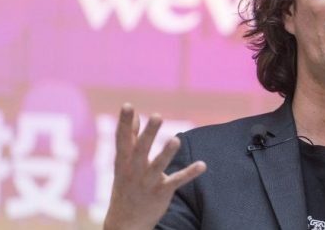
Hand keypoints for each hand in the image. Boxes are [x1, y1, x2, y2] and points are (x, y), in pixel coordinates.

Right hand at [104, 104, 205, 229]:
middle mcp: (134, 170)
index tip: (128, 106)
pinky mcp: (162, 192)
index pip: (122, 139)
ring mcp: (148, 182)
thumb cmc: (126, 186)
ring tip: (176, 139)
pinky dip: (190, 173)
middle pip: (141, 150)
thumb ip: (130, 138)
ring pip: (158, 166)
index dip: (124, 123)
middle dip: (148, 134)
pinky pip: (177, 181)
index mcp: (123, 161)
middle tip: (157, 117)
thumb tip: (134, 116)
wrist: (126, 223)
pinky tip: (203, 165)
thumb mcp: (123, 163)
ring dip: (167, 153)